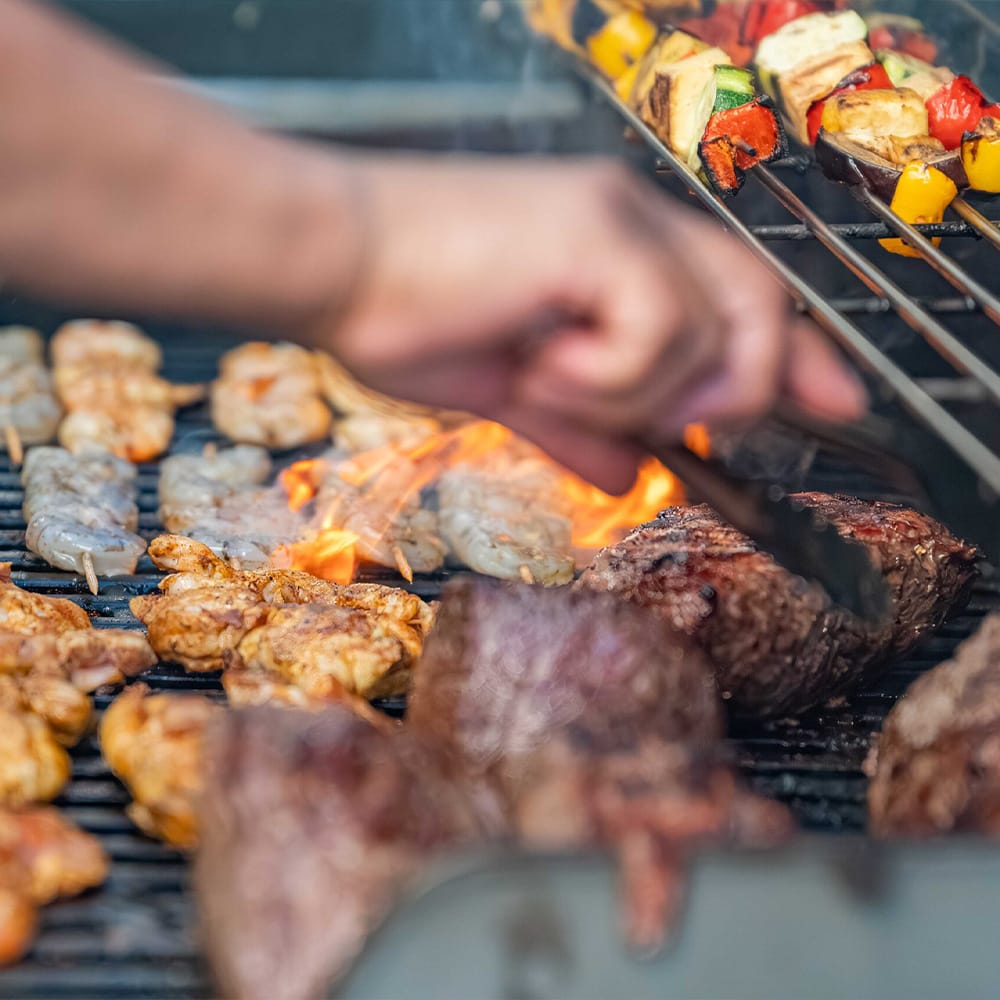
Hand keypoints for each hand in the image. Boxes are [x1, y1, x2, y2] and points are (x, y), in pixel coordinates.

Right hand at [317, 155, 866, 492]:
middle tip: (651, 417)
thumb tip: (633, 473)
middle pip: (760, 307)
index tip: (838, 403)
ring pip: (709, 335)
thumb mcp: (509, 389)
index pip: (743, 296)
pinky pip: (659, 333)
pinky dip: (606, 375)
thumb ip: (582, 428)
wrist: (327, 260)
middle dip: (731, 389)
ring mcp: (619, 220)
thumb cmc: (401, 312)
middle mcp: (634, 220)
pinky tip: (539, 359)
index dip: (798, 354)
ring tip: (546, 379)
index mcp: (618, 247)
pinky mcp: (595, 233)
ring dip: (632, 391)